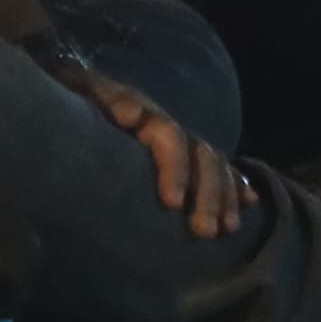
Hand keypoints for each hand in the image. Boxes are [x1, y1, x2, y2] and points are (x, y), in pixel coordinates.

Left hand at [55, 66, 247, 239]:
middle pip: (200, 153)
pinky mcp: (180, 155)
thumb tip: (133, 116)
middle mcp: (167, 124)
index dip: (175, 168)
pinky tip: (249, 204)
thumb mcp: (81, 92)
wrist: (71, 89)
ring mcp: (177, 138)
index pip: (169, 136)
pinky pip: (216, 166)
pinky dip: (235, 183)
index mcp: (143, 112)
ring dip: (224, 195)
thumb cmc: (71, 98)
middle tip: (204, 232)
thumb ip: (105, 100)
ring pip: (213, 162)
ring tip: (226, 229)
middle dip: (207, 193)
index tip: (172, 203)